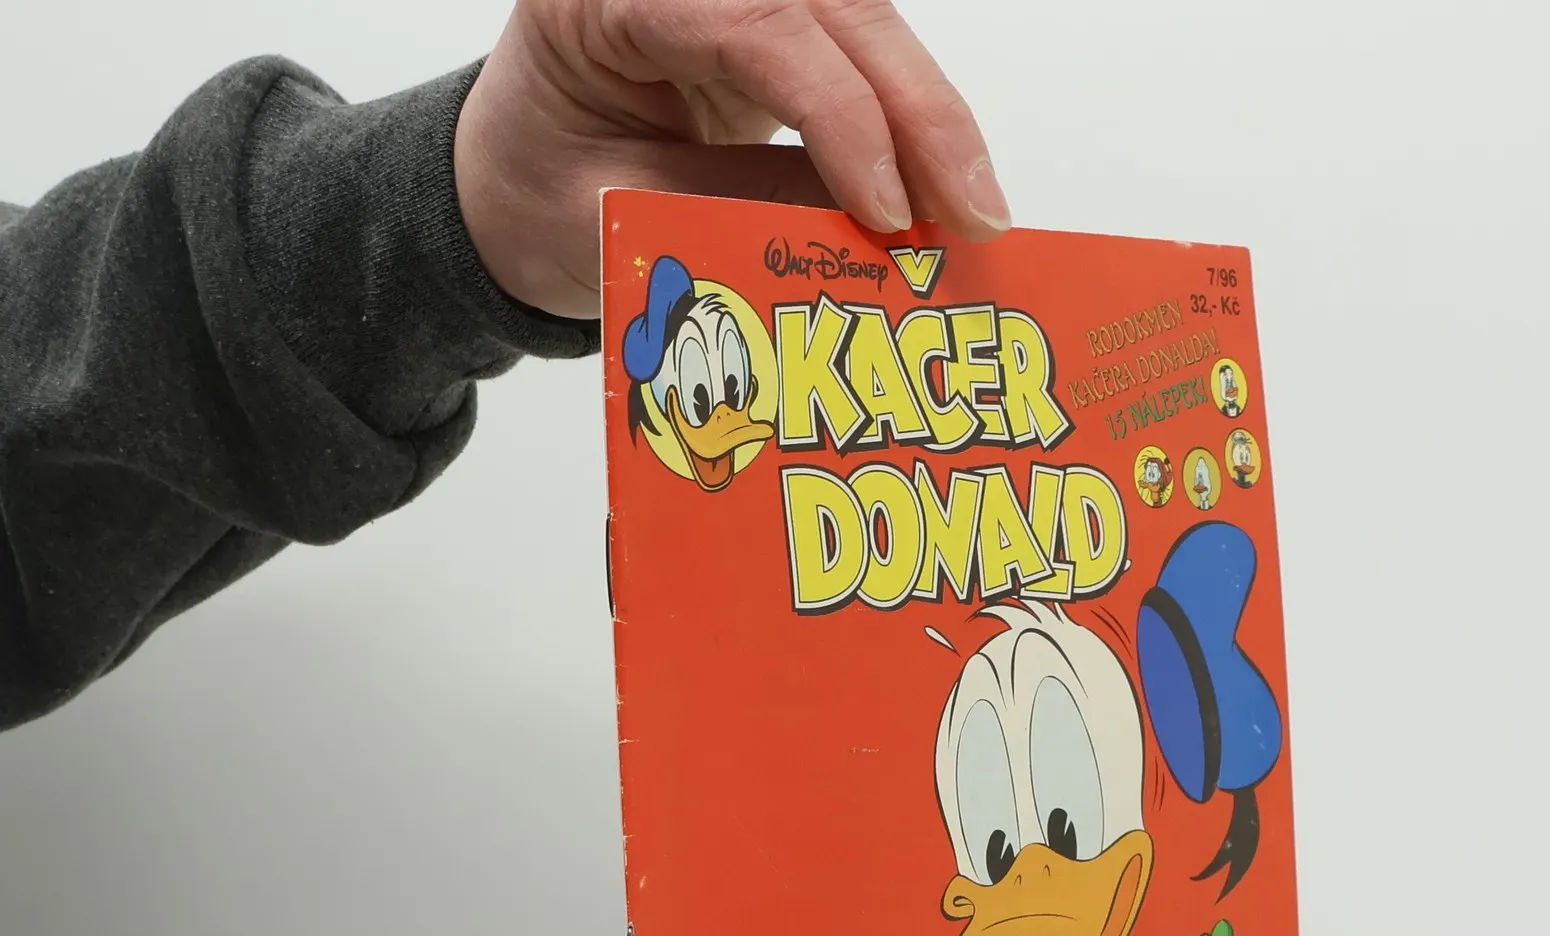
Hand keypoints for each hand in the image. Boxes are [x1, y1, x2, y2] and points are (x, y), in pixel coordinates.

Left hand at [455, 0, 1011, 318]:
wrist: (517, 181)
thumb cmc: (543, 194)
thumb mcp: (621, 218)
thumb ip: (735, 214)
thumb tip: (868, 245)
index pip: (755, 21)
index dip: (839, 113)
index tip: (889, 212)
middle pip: (833, 7)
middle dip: (918, 112)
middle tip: (977, 215)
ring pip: (866, 23)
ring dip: (932, 121)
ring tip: (978, 213)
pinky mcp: (780, 23)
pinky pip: (864, 58)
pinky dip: (913, 128)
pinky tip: (950, 190)